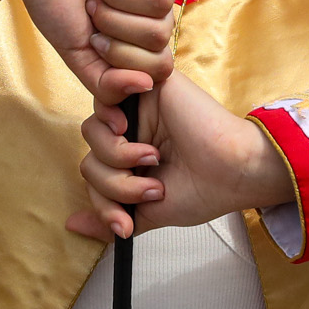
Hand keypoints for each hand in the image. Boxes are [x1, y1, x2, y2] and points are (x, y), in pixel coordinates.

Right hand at [0, 0, 179, 105]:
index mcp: (142, 32)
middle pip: (159, 35)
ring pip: (161, 2)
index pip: (160, 65)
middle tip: (92, 4)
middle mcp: (156, 5)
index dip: (123, 56)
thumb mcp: (78, 53)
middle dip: (115, 24)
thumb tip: (144, 86)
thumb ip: (106, 83)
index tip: (94, 36)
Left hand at [68, 70, 293, 241]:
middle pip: (90, 155)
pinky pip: (107, 85)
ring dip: (117, 154)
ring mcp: (138, 107)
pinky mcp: (147, 83)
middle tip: (152, 189)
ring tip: (152, 158)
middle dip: (114, 184)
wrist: (234, 171)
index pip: (95, 176)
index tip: (127, 224)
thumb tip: (73, 225)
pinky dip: (112, 107)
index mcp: (131, 157)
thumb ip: (111, 215)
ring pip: (93, 128)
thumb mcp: (150, 212)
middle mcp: (132, 131)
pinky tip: (130, 127)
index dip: (104, 203)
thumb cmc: (204, 191)